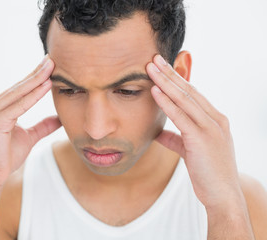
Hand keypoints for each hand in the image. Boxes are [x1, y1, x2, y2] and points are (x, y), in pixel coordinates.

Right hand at [0, 55, 60, 187]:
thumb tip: (59, 118)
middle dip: (37, 72)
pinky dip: (33, 95)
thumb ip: (43, 126)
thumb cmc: (5, 157)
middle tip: (52, 58)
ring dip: (36, 79)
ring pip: (19, 93)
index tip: (50, 66)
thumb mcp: (29, 137)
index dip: (35, 77)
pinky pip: (19, 105)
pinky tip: (45, 85)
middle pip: (19, 87)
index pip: (20, 90)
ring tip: (51, 66)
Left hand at [146, 54, 242, 209]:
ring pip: (184, 99)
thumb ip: (175, 139)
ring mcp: (211, 128)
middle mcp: (215, 119)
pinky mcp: (202, 139)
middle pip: (188, 90)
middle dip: (169, 73)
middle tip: (153, 58)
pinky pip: (181, 116)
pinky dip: (166, 102)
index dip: (175, 79)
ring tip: (150, 67)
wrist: (223, 195)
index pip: (192, 93)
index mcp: (214, 119)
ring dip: (165, 81)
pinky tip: (155, 91)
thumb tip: (158, 133)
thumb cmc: (208, 172)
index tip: (161, 67)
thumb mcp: (190, 150)